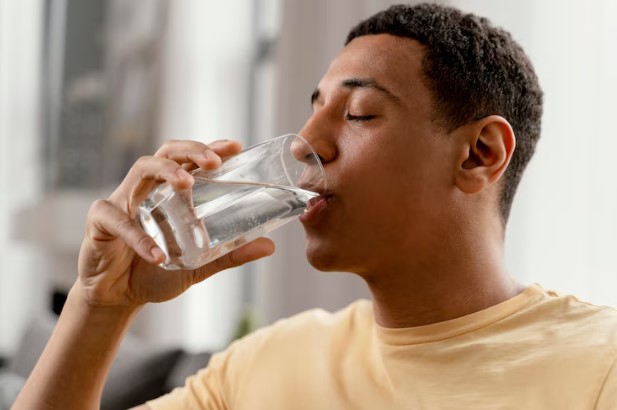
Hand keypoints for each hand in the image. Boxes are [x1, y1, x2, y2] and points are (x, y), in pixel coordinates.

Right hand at [77, 139, 274, 308]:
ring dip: (166, 172)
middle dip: (191, 150)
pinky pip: (119, 221)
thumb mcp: (199, 263)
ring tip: (187, 185)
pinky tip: (158, 254)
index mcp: (169, 192)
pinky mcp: (101, 221)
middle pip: (167, 153)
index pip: (190, 160)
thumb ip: (230, 253)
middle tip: (213, 162)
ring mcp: (123, 200)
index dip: (210, 148)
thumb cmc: (156, 271)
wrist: (118, 297)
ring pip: (142, 169)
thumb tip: (269, 246)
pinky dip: (139, 237)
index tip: (235, 147)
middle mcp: (147, 188)